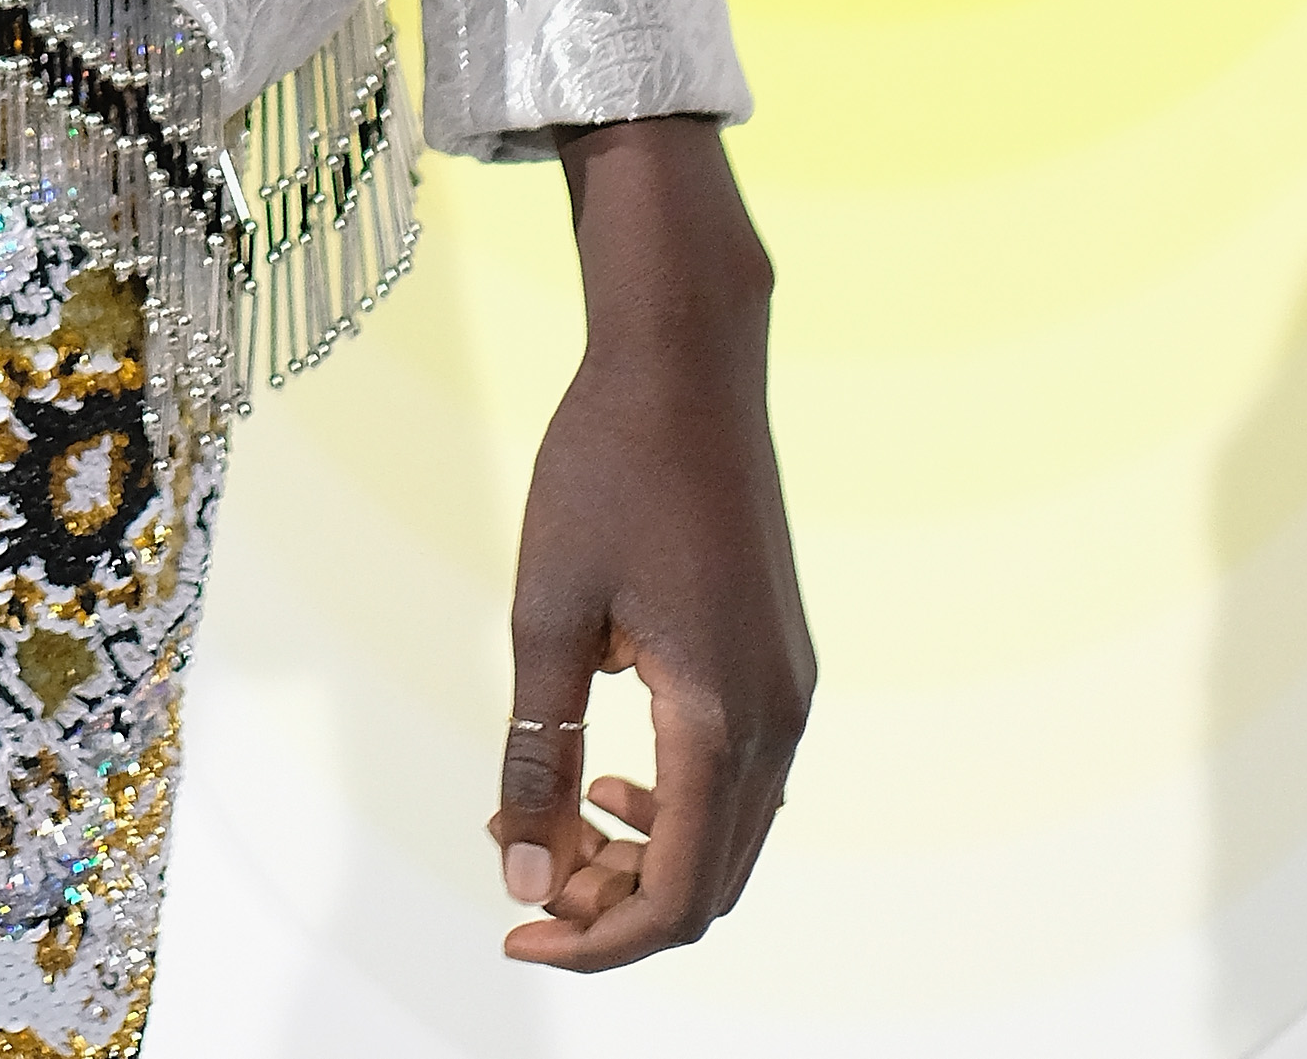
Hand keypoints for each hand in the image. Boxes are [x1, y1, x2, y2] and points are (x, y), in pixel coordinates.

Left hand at [489, 114, 812, 969]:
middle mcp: (779, 721)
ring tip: (553, 826)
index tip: (514, 934)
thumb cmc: (604, 471)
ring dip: (646, 859)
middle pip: (709, 884)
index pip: (672, 897)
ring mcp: (792, 691)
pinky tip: (609, 772)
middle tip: (523, 881)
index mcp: (720, 719)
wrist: (686, 363)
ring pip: (730, 838)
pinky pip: (743, 782)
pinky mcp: (783, 663)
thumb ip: (537, 752)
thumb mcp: (545, 612)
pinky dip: (678, 807)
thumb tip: (522, 879)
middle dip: (615, 910)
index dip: (595, 942)